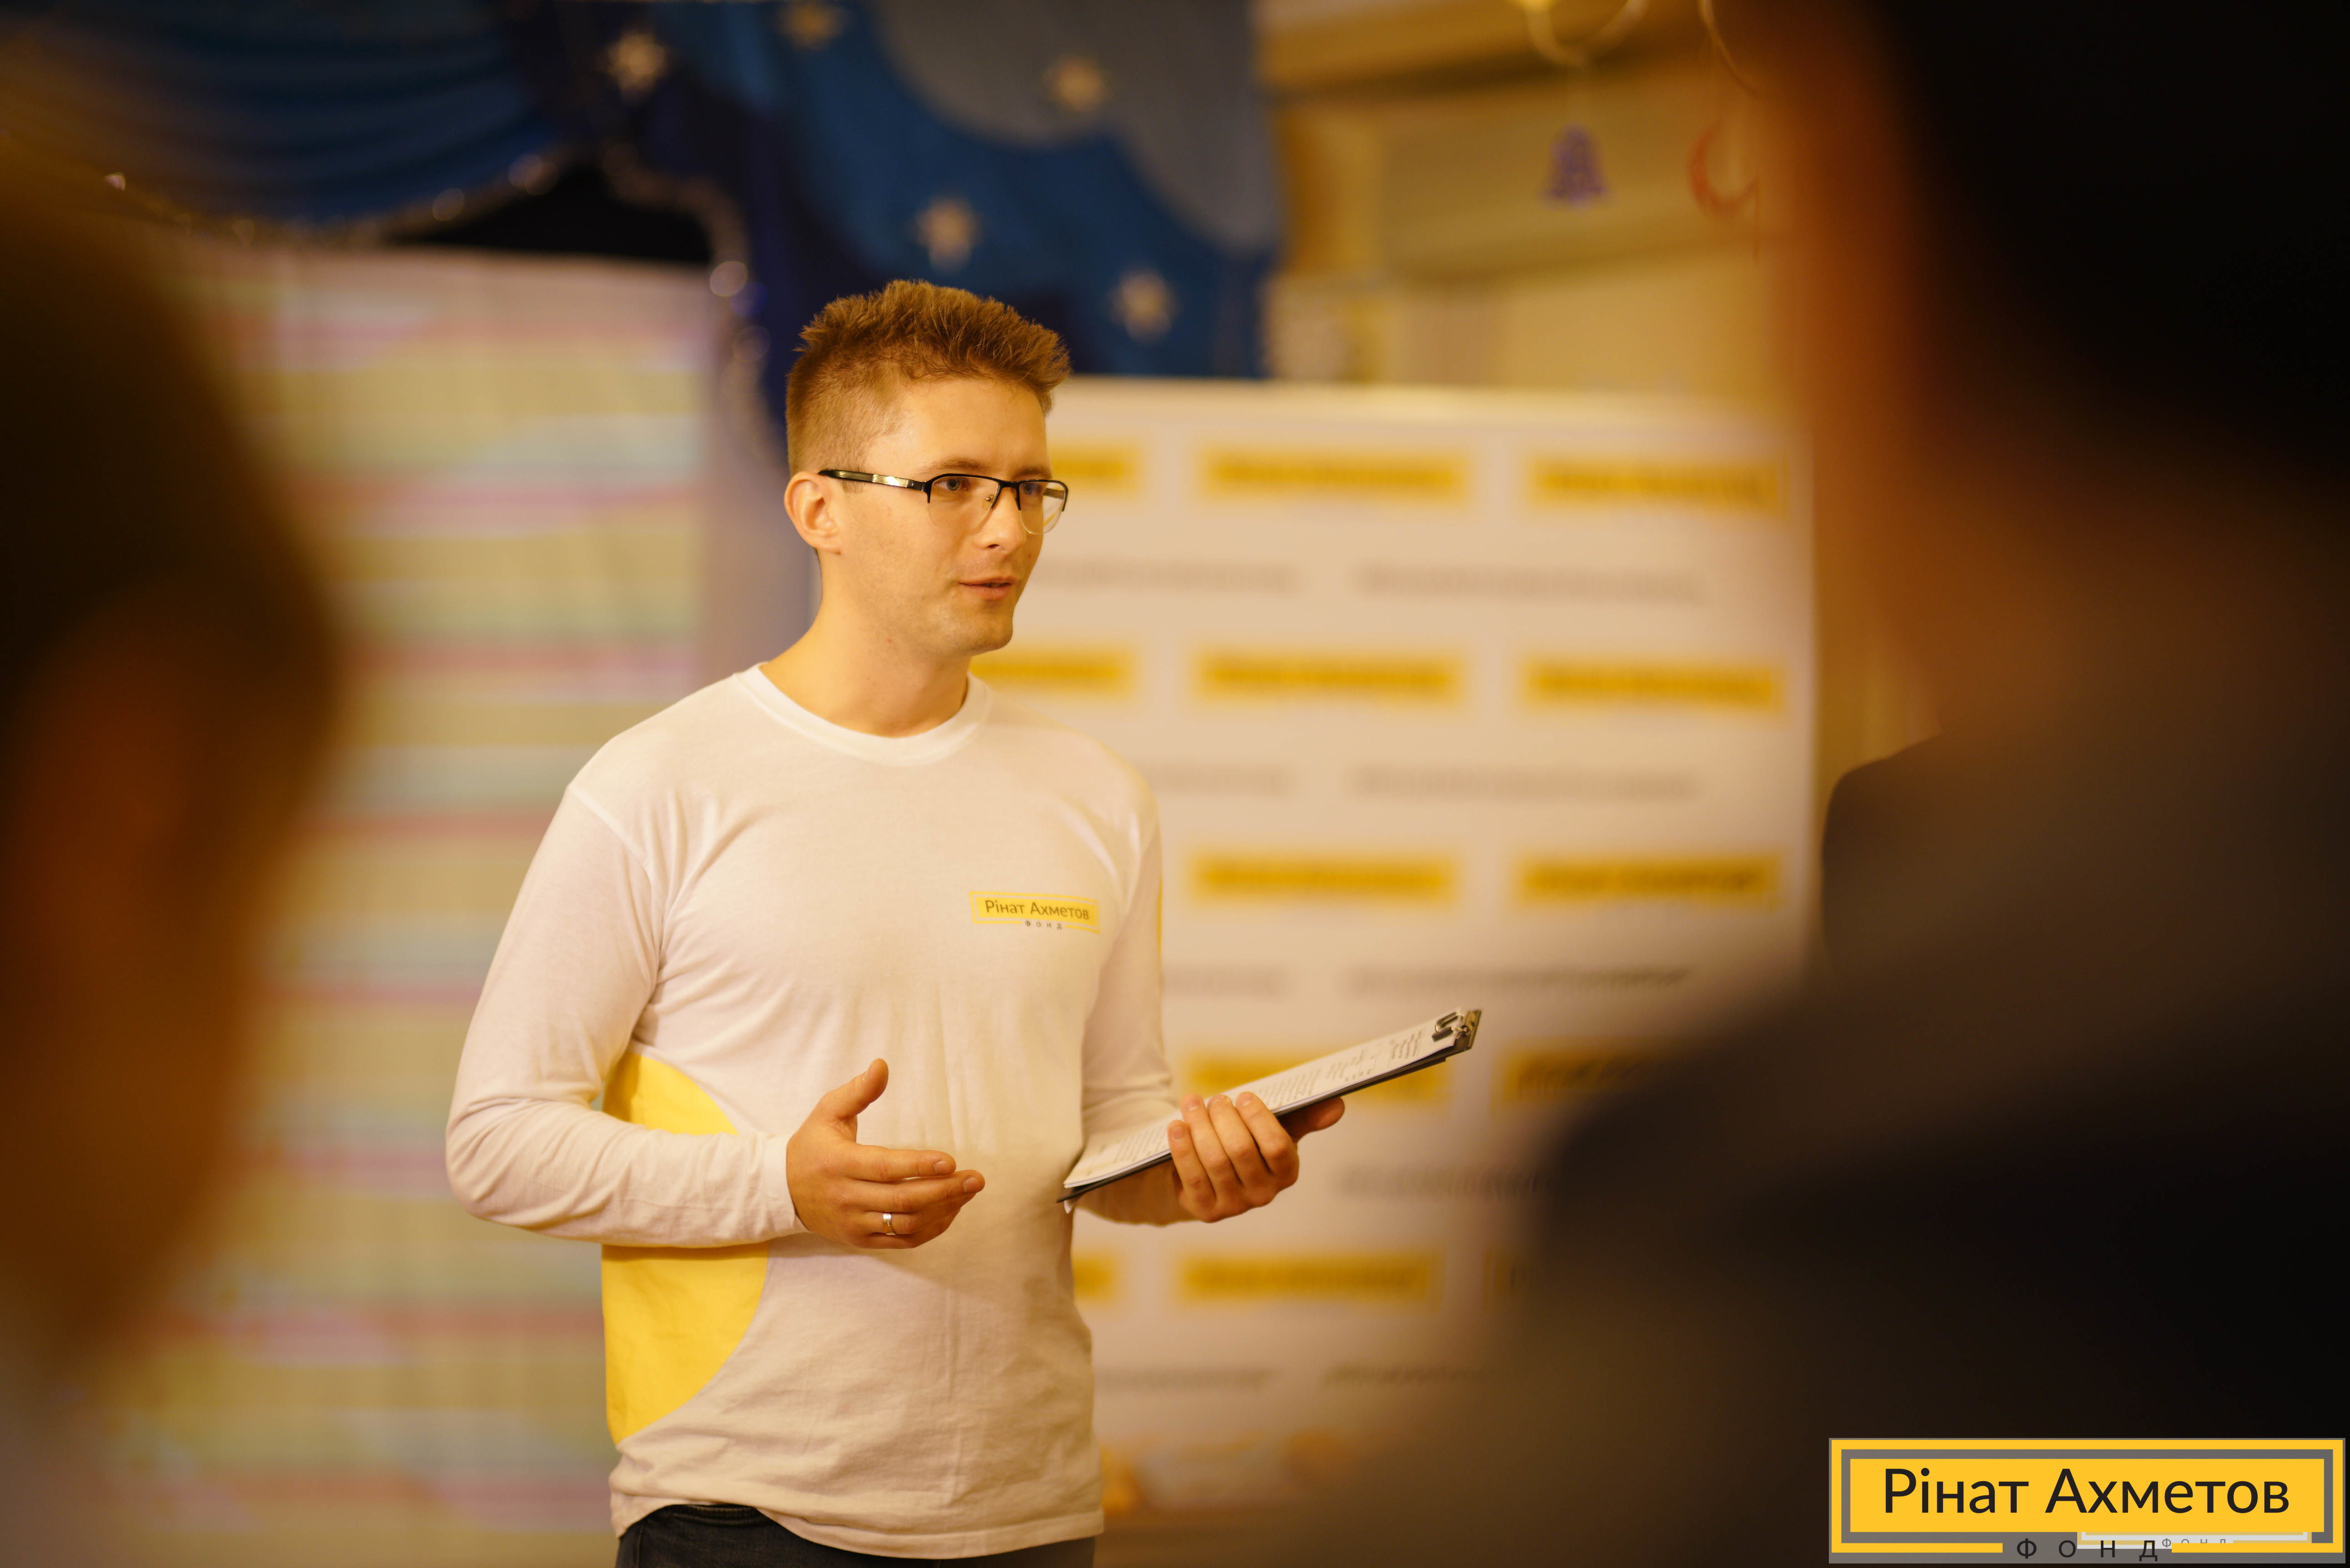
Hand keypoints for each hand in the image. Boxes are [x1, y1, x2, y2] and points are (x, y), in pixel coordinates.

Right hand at [786, 1059, 982, 1248]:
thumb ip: (857, 1091)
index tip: (951, 1161)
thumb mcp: (827, 1111)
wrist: (782, 1190)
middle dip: (944, 1190)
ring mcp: (853, 1222)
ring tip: (968, 1193)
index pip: (885, 1168)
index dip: (918, 1165)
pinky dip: (930, 1230)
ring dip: (942, 1210)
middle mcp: (846, 1197)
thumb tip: (882, 1065)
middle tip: (975, 1180)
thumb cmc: (812, 1145)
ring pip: (906, 1223)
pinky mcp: (860, 1239)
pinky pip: (902, 1241)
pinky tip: (950, 1212)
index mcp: (839, 1164)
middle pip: (902, 1199)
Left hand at [1166, 1092, 1343, 1221]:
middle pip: (1240, 1150)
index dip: (1258, 1118)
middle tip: (1215, 1098)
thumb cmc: (1248, 1143)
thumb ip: (1304, 1117)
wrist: (1212, 1176)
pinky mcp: (1206, 1210)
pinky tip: (1176, 1127)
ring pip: (1214, 1160)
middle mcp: (1264, 1194)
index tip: (1244, 1095)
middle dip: (1224, 1118)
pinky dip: (1182, 1148)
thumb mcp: (1276, 1130)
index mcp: (1287, 1173)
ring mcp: (1234, 1206)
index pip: (1277, 1146)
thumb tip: (1337, 1105)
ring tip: (1192, 1103)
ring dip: (1199, 1126)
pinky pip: (1192, 1175)